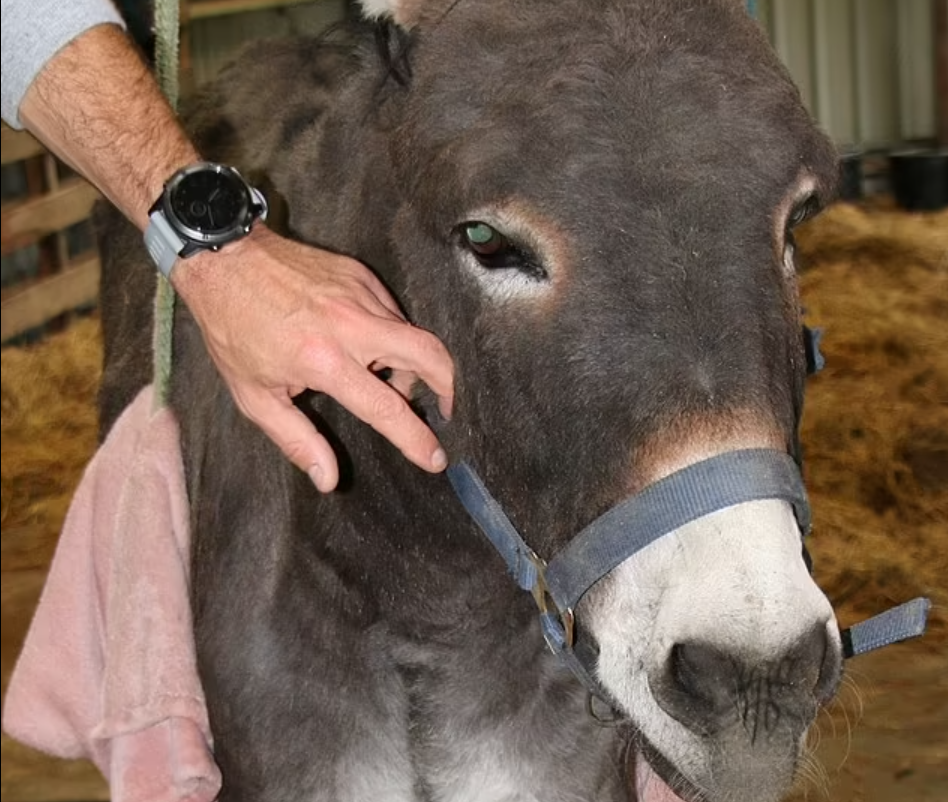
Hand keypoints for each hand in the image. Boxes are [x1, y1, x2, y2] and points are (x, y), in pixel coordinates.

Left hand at [171, 224, 453, 491]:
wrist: (225, 260)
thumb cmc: (234, 332)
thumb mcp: (255, 397)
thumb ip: (297, 440)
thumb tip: (328, 479)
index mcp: (324, 361)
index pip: (388, 408)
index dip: (417, 439)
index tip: (435, 459)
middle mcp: (351, 325)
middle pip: (429, 355)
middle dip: (448, 386)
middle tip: (444, 406)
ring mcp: (360, 294)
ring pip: (411, 333)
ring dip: (409, 362)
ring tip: (381, 376)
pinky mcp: (360, 275)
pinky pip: (392, 311)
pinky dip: (388, 334)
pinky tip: (362, 343)